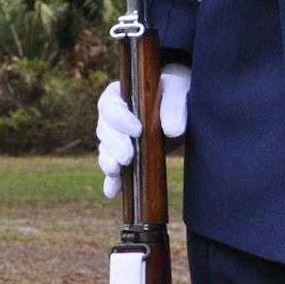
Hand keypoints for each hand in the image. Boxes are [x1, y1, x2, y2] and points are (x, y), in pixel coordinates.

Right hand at [95, 65, 190, 197]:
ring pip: (105, 150)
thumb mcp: (177, 92)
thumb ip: (174, 106)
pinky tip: (112, 192)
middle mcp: (112, 118)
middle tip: (128, 157)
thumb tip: (172, 130)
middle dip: (114, 145)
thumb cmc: (174, 92)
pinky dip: (113, 182)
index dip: (119, 118)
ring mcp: (116, 139)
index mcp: (119, 95)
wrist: (180, 106)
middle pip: (104, 130)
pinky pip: (114, 170)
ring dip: (109, 162)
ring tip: (117, 171)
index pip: (109, 104)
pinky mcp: (125, 157)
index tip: (137, 130)